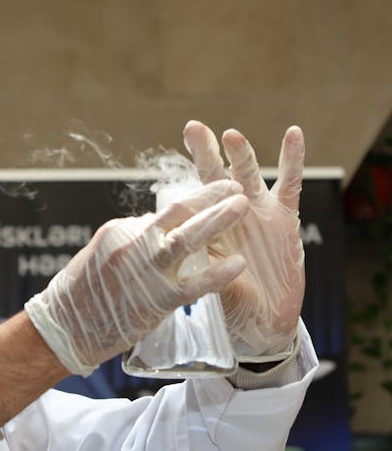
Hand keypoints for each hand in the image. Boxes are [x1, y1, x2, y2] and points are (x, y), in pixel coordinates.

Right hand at [25, 180, 248, 375]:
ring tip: (243, 204)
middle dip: (211, 197)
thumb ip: (131, 240)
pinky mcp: (156, 301)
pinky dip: (218, 274)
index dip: (195, 199)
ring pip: (188, 240)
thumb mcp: (101, 254)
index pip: (163, 212)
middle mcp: (133, 245)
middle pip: (178, 214)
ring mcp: (145, 272)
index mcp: (120, 231)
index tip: (217, 189)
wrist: (65, 328)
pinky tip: (238, 263)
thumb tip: (154, 228)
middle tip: (237, 185)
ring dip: (217, 221)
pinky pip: (193, 285)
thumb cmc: (81, 293)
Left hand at [183, 121, 305, 359]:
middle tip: (192, 128)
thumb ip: (201, 271)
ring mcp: (256, 213)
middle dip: (204, 154)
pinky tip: (293, 133)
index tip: (158, 175)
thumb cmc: (230, 305)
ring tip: (230, 135)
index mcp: (204, 230)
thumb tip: (180, 259)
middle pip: (213, 179)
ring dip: (240, 156)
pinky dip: (291, 159)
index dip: (179, 184)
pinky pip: (290, 184)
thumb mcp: (209, 288)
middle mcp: (227, 216)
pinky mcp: (284, 217)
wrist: (263, 322)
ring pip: (246, 177)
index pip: (190, 200)